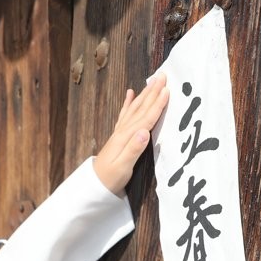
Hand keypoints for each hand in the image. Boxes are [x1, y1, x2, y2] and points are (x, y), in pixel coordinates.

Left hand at [93, 73, 169, 194]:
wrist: (93, 185)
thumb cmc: (110, 179)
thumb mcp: (123, 168)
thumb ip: (133, 150)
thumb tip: (145, 132)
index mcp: (126, 138)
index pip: (146, 118)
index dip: (157, 104)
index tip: (167, 90)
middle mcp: (122, 132)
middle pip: (141, 108)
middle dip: (152, 92)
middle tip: (163, 75)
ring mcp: (119, 132)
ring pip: (134, 108)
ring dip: (144, 94)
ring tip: (152, 80)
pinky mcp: (117, 136)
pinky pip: (124, 115)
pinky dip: (128, 103)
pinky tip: (130, 93)